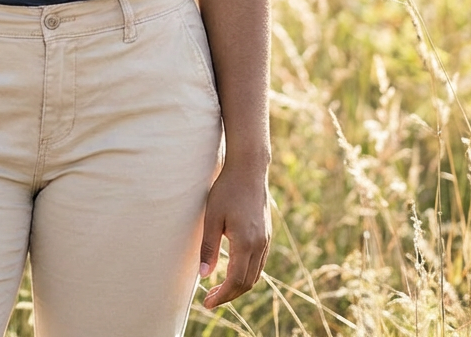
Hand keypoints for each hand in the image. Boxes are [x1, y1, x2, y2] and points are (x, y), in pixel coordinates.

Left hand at [198, 160, 270, 308]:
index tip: (207, 303)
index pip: (236, 281)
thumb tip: (204, 275)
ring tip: (219, 288)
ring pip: (255, 275)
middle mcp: (260, 245)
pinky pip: (259, 263)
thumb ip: (208, 247)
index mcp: (246, 243)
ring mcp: (265, 240)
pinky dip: (247, 273)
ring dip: (238, 286)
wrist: (248, 169)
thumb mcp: (211, 217)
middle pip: (247, 283)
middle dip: (229, 295)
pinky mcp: (266, 234)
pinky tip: (233, 270)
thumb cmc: (227, 189)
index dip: (222, 296)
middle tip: (210, 299)